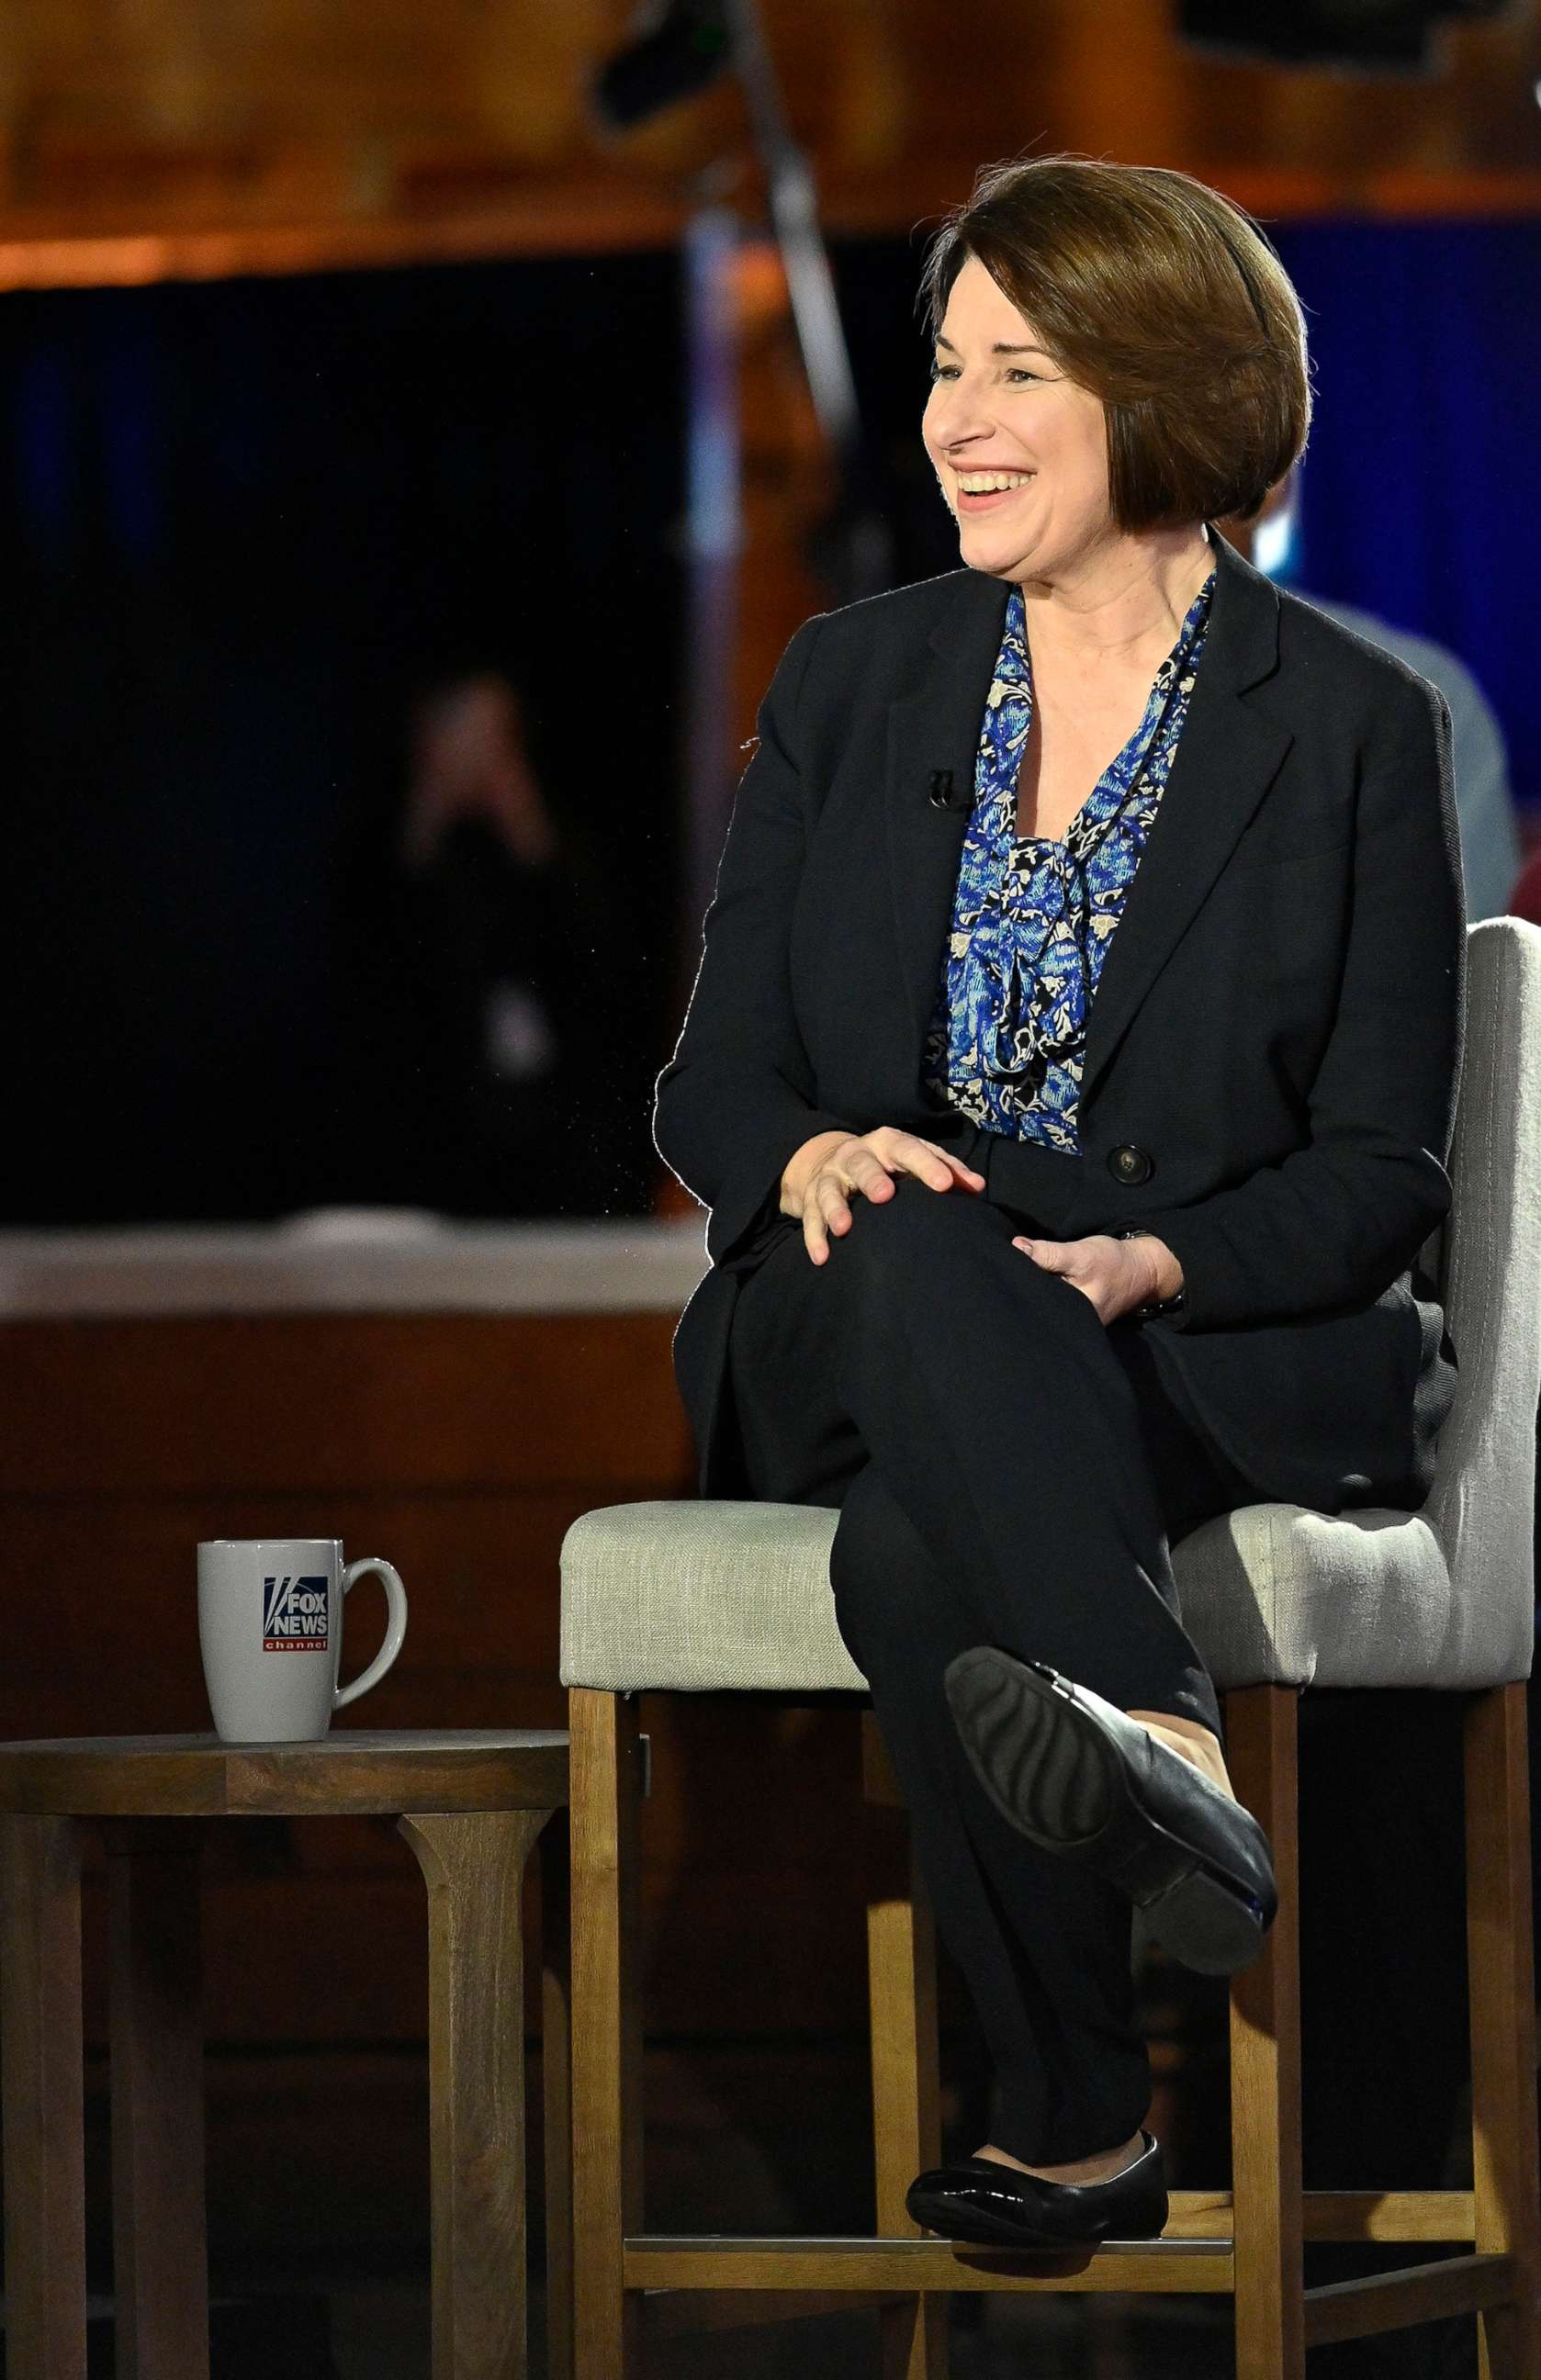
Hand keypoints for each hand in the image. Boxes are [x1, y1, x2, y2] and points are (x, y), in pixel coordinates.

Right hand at [789, 1127, 985, 1265]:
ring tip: (844, 1229)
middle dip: (873, 1178)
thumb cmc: (888, 1166)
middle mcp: (856, 1155)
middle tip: (885, 1196)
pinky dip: (814, 1237)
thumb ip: (946, 1170)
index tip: (945, 1185)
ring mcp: (831, 1177)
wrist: (832, 1161)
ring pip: (830, 1190)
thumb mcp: (914, 1161)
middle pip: (863, 1164)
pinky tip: (822, 1258)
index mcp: (887, 1143)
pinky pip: (809, 1218)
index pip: (908, 1149)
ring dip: (836, 1208)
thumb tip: (977, 1187)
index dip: (927, 1165)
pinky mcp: (810, 1198)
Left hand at [1011, 1230, 1181, 1325]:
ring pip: (1040, 1307)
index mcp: (1072, 1317)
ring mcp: (1071, 1324)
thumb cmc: (1112, 1263)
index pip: (1032, 1305)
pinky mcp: (1072, 1317)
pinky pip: (1049, 1306)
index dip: (1016, 1287)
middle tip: (1006, 1272)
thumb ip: (1048, 1254)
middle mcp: (1070, 1326)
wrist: (1141, 1271)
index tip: (1004, 1270)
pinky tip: (1033, 1283)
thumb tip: (1016, 1247)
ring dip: (1029, 1292)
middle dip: (1020, 1291)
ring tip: (1017, 1277)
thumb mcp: (1081, 1255)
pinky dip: (1040, 1294)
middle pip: (1034, 1309)